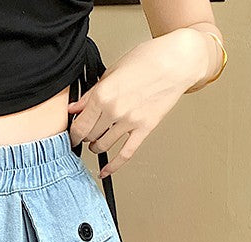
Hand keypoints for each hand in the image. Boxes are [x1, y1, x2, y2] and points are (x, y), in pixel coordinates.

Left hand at [67, 28, 210, 178]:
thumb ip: (91, 93)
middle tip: (85, 134)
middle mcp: (114, 110)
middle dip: (84, 136)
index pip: (79, 124)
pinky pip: (125, 154)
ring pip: (102, 146)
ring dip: (96, 147)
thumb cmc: (148, 59)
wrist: (178, 61)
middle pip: (88, 136)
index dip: (73, 131)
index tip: (72, 132)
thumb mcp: (112, 71)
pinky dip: (113, 166)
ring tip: (96, 143)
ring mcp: (129, 122)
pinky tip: (105, 171)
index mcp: (103, 94)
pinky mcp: (144, 129)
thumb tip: (74, 108)